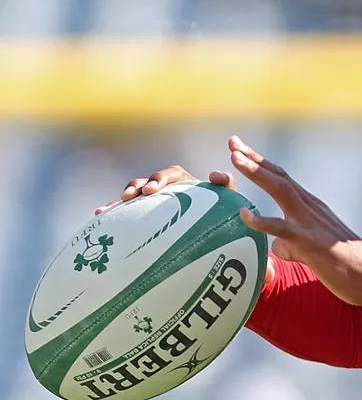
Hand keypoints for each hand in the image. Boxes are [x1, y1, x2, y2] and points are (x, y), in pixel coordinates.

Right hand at [96, 165, 238, 214]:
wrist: (209, 225)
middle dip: (136, 188)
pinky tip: (97, 216)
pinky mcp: (142, 213)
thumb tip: (214, 175)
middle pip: (145, 182)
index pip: (168, 174)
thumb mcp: (225, 197)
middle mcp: (163, 188)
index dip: (158, 179)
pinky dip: (112, 212)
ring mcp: (150, 200)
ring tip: (107, 209)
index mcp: (182, 180)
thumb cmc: (218, 208)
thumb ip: (225, 184)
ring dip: (120, 200)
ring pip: (131, 195)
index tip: (152, 190)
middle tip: (131, 197)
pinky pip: (124, 211)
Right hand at [98, 163, 276, 286]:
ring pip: (148, 187)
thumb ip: (256, 266)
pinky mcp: (143, 216)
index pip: (221, 186)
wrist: (199, 262)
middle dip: (162, 178)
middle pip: (176, 177)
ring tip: (129, 197)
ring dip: (137, 186)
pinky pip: (128, 208)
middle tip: (152, 190)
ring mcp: (164, 204)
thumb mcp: (239, 263)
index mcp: (215, 203)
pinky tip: (100, 213)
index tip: (219, 179)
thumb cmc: (223, 260)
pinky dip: (115, 208)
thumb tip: (272, 275)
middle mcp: (188, 198)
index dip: (220, 181)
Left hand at [226, 135, 361, 306]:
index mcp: (313, 208)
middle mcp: (312, 208)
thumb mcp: (314, 251)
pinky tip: (244, 215)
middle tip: (233, 142)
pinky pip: (282, 228)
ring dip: (257, 173)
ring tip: (235, 160)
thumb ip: (292, 245)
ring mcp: (312, 222)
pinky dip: (261, 220)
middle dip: (254, 159)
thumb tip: (275, 247)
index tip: (241, 149)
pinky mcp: (311, 242)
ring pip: (281, 190)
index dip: (262, 163)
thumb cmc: (347, 268)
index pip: (283, 179)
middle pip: (279, 176)